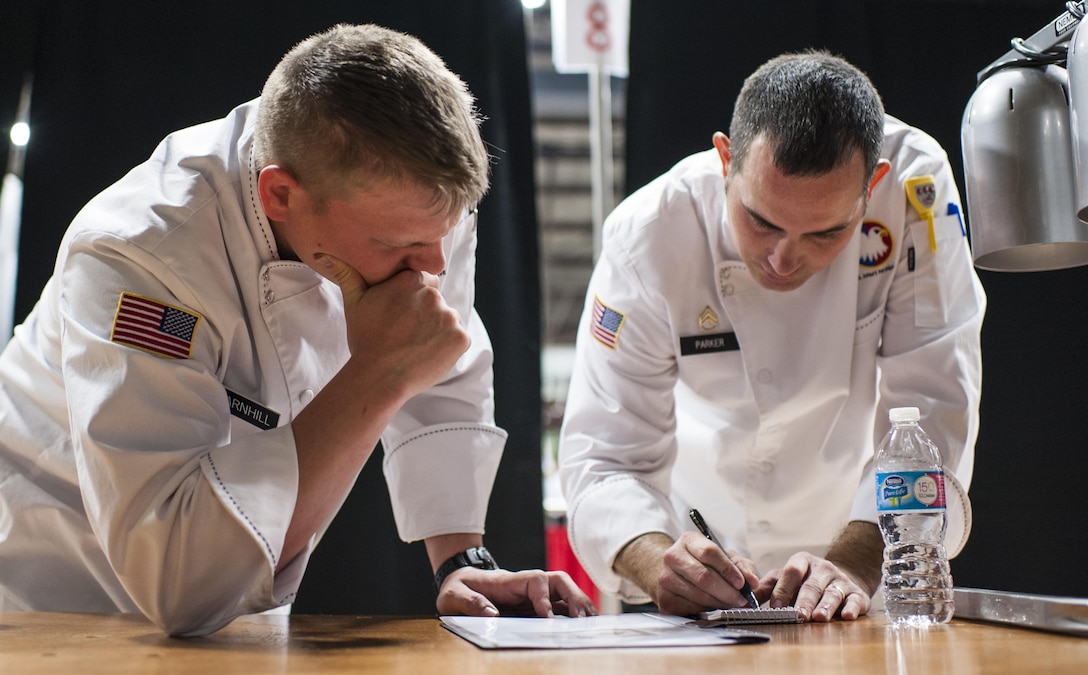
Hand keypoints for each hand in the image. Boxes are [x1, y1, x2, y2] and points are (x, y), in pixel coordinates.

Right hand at [314, 253, 469, 399]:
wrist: (379, 378)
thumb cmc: (365, 340)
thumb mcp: (354, 303)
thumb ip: (347, 275)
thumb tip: (323, 254)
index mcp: (411, 280)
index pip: (424, 282)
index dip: (414, 299)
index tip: (402, 315)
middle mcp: (433, 295)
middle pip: (437, 301)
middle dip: (426, 314)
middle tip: (406, 333)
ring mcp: (449, 317)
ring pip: (448, 320)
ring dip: (438, 330)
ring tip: (415, 345)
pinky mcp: (461, 338)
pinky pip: (459, 338)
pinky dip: (448, 347)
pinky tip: (428, 354)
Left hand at [435, 568, 597, 617]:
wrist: (460, 582)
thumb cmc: (458, 587)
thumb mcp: (454, 595)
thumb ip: (470, 602)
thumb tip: (491, 614)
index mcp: (508, 581)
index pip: (535, 581)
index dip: (544, 597)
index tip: (547, 618)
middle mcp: (526, 585)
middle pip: (558, 581)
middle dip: (573, 596)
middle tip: (581, 619)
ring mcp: (533, 594)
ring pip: (564, 592)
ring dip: (579, 604)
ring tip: (591, 622)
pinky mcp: (535, 604)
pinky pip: (560, 605)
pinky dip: (574, 612)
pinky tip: (585, 624)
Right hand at [620, 531, 759, 615]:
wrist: (674, 574)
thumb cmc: (705, 565)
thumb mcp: (725, 558)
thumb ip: (742, 567)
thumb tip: (753, 582)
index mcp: (688, 540)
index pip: (709, 552)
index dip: (727, 569)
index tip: (742, 583)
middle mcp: (672, 556)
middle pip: (703, 576)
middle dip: (727, 591)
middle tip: (741, 600)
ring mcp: (665, 578)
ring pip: (698, 595)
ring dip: (720, 604)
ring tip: (731, 605)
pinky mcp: (664, 599)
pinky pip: (691, 609)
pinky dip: (707, 611)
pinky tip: (714, 608)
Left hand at [758, 552, 869, 621]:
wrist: (840, 578)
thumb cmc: (806, 581)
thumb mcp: (785, 579)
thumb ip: (767, 587)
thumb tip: (745, 598)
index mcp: (802, 562)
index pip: (791, 571)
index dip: (783, 588)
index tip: (776, 605)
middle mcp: (822, 568)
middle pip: (811, 585)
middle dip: (804, 601)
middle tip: (798, 615)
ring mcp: (840, 580)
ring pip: (832, 593)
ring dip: (825, 606)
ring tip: (818, 618)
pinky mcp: (857, 593)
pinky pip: (855, 600)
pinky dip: (851, 608)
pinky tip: (846, 616)